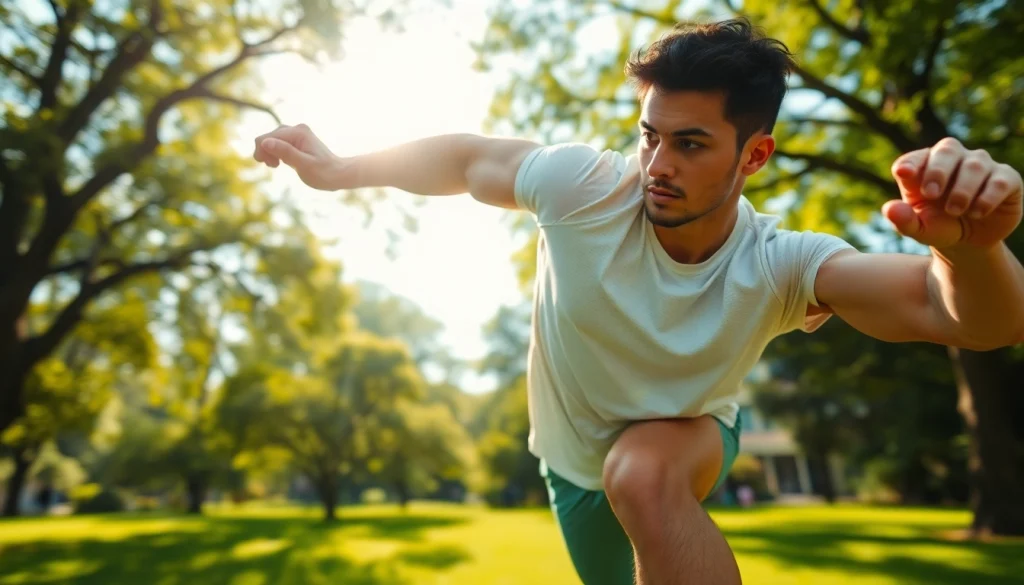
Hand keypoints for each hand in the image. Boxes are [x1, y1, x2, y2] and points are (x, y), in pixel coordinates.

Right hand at [253, 124, 351, 190]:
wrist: (339, 174)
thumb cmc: (324, 173)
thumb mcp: (304, 165)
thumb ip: (286, 152)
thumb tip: (265, 142)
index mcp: (298, 132)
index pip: (266, 138)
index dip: (261, 152)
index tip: (272, 166)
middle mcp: (296, 129)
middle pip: (267, 137)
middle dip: (265, 152)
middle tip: (274, 166)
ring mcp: (296, 134)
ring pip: (271, 140)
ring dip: (269, 153)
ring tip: (277, 165)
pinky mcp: (296, 141)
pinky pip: (277, 143)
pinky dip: (275, 153)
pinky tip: (280, 162)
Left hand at [883, 137, 1022, 248]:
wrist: (970, 241)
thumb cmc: (939, 226)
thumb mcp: (920, 229)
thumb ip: (904, 220)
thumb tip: (890, 209)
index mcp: (925, 167)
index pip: (914, 158)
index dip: (910, 163)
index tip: (903, 174)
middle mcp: (954, 159)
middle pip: (947, 149)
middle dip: (937, 170)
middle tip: (931, 193)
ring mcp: (982, 165)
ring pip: (974, 165)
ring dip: (962, 190)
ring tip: (954, 211)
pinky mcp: (1007, 178)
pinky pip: (999, 180)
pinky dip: (986, 198)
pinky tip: (977, 212)